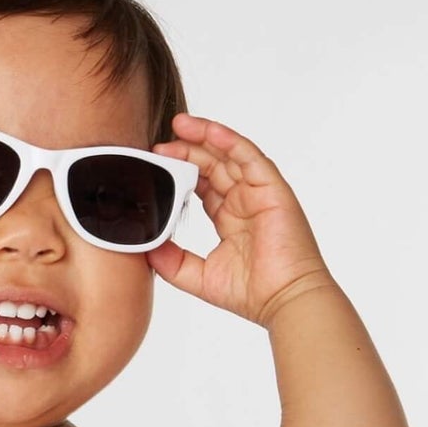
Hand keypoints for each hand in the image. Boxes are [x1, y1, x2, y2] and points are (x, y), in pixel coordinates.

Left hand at [149, 113, 332, 327]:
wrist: (282, 300)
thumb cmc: (251, 292)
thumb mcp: (196, 276)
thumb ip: (171, 261)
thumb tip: (145, 247)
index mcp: (229, 218)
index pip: (202, 186)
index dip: (180, 172)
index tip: (154, 165)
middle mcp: (244, 202)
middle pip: (212, 166)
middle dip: (186, 151)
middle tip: (158, 144)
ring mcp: (259, 193)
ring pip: (229, 155)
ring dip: (204, 137)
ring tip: (178, 125)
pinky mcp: (273, 189)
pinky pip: (249, 157)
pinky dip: (230, 142)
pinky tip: (209, 132)